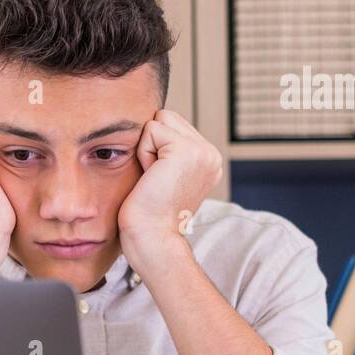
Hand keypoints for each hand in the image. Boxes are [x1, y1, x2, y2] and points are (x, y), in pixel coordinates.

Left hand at [117, 110, 221, 272]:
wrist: (152, 238)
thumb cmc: (148, 214)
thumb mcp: (165, 176)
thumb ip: (167, 152)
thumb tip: (151, 127)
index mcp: (207, 160)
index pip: (172, 125)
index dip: (155, 148)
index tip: (159, 180)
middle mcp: (210, 154)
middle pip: (166, 117)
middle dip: (152, 144)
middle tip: (155, 179)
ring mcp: (202, 151)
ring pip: (159, 120)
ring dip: (147, 148)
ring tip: (154, 178)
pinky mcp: (186, 150)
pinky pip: (151, 130)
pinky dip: (143, 153)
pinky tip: (151, 177)